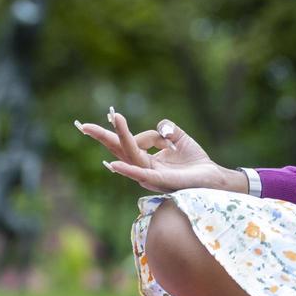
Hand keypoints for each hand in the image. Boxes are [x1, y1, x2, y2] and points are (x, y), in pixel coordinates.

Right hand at [74, 107, 231, 193]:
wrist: (212, 177)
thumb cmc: (194, 160)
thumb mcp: (177, 137)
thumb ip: (165, 129)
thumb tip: (158, 129)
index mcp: (145, 159)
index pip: (125, 142)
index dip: (115, 129)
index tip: (108, 113)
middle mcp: (143, 168)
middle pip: (119, 150)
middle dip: (102, 136)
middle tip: (83, 125)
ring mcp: (149, 176)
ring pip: (130, 155)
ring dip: (120, 138)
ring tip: (115, 119)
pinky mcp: (160, 181)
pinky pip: (140, 173)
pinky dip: (127, 169)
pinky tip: (114, 164)